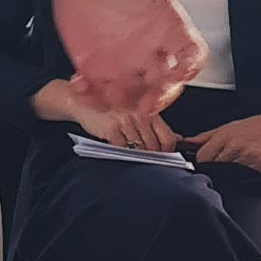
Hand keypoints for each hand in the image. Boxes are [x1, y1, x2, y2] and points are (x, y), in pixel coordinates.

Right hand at [36, 75, 178, 150]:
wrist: (84, 102)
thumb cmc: (110, 108)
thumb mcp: (136, 113)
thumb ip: (155, 126)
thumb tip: (176, 139)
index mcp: (148, 111)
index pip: (167, 138)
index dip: (167, 152)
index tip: (163, 157)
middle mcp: (139, 115)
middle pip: (154, 146)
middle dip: (151, 156)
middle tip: (144, 158)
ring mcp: (126, 121)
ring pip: (139, 149)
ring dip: (136, 155)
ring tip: (130, 152)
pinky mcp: (111, 128)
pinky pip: (122, 149)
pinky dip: (121, 152)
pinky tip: (118, 148)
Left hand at [50, 0, 205, 113]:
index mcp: (168, 25)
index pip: (192, 53)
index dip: (190, 67)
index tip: (181, 74)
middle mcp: (150, 49)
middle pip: (167, 85)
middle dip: (159, 98)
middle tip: (146, 104)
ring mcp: (125, 63)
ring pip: (133, 96)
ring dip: (122, 101)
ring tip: (106, 91)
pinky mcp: (98, 69)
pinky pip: (99, 93)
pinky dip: (91, 97)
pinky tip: (79, 85)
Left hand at [183, 106, 260, 174]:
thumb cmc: (251, 127)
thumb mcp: (225, 128)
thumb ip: (203, 138)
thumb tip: (185, 143)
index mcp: (223, 137)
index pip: (203, 157)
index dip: (201, 163)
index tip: (204, 164)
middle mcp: (234, 146)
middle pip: (213, 167)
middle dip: (213, 170)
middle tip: (217, 168)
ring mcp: (247, 157)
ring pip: (227, 174)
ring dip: (226, 175)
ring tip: (231, 170)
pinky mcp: (259, 165)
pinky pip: (243, 176)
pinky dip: (241, 177)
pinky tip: (242, 171)